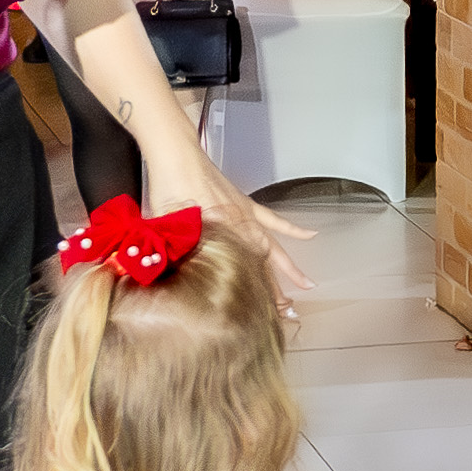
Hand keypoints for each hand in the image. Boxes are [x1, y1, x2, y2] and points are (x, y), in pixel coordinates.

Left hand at [156, 177, 315, 319]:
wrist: (175, 156)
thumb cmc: (168, 189)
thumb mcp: (162, 229)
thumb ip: (168, 255)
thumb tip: (167, 278)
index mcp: (221, 238)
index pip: (244, 274)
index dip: (256, 296)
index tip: (265, 314)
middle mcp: (238, 230)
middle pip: (261, 266)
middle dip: (275, 290)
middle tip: (287, 311)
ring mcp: (244, 217)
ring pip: (272, 248)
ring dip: (288, 267)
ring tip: (305, 285)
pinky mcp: (244, 204)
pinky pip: (273, 220)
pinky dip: (291, 229)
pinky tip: (309, 235)